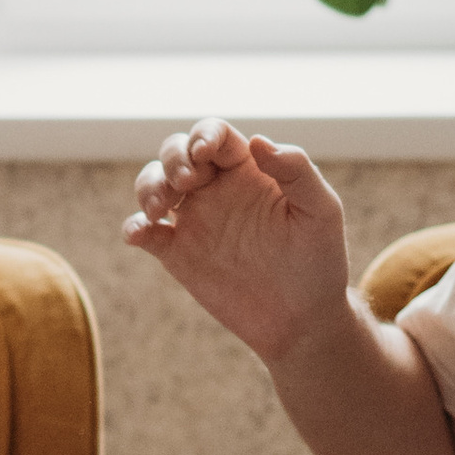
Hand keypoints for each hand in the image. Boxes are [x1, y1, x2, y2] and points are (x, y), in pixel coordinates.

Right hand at [124, 122, 350, 361]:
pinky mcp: (178, 254)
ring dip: (148, 186)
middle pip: (177, 152)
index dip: (204, 134)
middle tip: (186, 183)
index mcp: (249, 170)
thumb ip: (297, 171)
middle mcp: (217, 189)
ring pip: (154, 184)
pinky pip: (145, 232)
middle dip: (173, 158)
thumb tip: (259, 141)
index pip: (216, 135)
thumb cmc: (319, 261)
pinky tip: (139, 233)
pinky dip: (133, 227)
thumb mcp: (320, 212)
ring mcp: (195, 220)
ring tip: (158, 209)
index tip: (203, 154)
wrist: (302, 320)